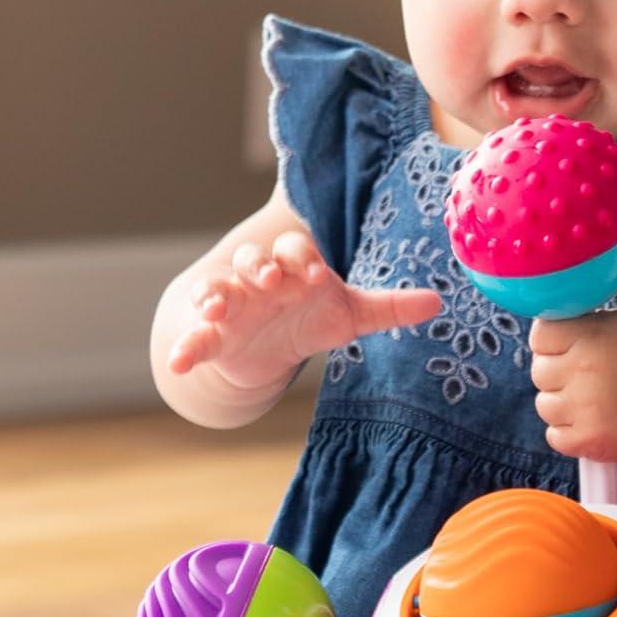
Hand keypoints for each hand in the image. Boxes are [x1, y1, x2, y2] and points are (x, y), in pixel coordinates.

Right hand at [168, 229, 441, 388]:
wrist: (265, 348)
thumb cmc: (308, 318)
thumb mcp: (348, 314)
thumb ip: (388, 308)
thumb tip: (438, 302)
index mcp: (294, 268)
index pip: (298, 252)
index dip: (305, 259)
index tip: (318, 273)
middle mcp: (258, 280)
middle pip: (253, 260)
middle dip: (259, 265)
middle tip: (270, 276)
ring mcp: (231, 306)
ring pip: (217, 290)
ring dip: (215, 295)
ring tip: (216, 308)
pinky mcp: (211, 336)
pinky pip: (194, 337)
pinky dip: (184, 348)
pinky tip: (178, 363)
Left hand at [529, 309, 616, 462]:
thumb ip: (582, 326)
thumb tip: (544, 334)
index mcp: (592, 335)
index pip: (540, 336)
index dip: (553, 345)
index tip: (569, 351)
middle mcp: (585, 369)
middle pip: (539, 372)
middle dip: (559, 376)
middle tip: (590, 379)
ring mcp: (585, 407)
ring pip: (544, 406)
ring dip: (564, 406)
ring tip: (596, 402)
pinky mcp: (590, 440)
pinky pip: (554, 436)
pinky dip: (570, 433)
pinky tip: (595, 422)